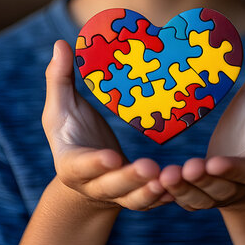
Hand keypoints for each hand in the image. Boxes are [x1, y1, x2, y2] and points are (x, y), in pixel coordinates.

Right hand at [42, 40, 173, 210]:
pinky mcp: (137, 196)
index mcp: (71, 163)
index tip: (111, 157)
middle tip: (151, 168)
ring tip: (171, 178)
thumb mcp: (60, 108)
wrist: (84, 173)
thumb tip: (60, 44)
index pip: (81, 165)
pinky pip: (153, 201)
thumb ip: (59, 80)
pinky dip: (167, 196)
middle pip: (111, 186)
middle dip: (130, 179)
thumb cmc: (72, 132)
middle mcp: (93, 184)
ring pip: (135, 199)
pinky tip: (184, 185)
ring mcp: (117, 195)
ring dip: (153, 192)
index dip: (95, 163)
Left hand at [159, 32, 244, 210]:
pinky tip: (152, 181)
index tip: (215, 162)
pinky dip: (168, 194)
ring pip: (198, 198)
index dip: (233, 169)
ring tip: (164, 176)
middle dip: (202, 182)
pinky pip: (181, 198)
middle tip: (184, 170)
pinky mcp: (197, 194)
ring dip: (181, 189)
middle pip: (220, 188)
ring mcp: (216, 194)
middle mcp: (238, 187)